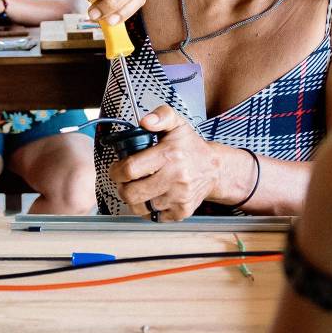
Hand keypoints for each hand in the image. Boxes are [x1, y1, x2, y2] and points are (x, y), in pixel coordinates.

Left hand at [108, 105, 221, 221]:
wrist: (214, 169)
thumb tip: (145, 121)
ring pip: (140, 208)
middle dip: (122, 187)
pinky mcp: (182, 212)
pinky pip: (153, 217)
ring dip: (134, 199)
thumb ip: (161, 116)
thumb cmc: (190, 147)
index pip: (130, 169)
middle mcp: (175, 178)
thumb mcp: (177, 124)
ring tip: (139, 188)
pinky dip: (149, 209)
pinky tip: (153, 196)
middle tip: (125, 181)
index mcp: (170, 155)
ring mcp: (179, 197)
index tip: (117, 169)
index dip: (117, 170)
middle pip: (131, 193)